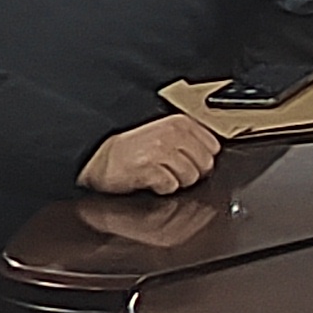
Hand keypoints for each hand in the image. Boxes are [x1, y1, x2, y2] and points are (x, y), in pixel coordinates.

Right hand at [79, 113, 222, 197]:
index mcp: (181, 123)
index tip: (192, 164)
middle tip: (173, 172)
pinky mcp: (149, 168)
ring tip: (160, 176)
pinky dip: (162, 188)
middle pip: (204, 165)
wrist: (100, 158)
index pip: (213, 147)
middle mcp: (173, 134)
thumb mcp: (165, 135)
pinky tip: (151, 181)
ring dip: (176, 182)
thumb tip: (211, 160)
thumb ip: (189, 141)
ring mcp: (161, 151)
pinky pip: (170, 186)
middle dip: (192, 173)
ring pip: (189, 178)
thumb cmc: (133, 149)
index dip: (204, 160)